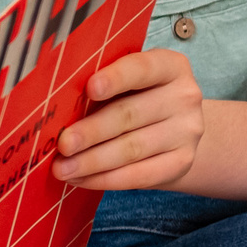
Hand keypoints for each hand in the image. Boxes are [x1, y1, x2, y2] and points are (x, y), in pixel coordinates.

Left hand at [55, 49, 204, 190]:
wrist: (174, 128)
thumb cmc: (136, 97)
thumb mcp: (125, 82)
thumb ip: (100, 86)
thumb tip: (58, 106)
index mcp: (170, 66)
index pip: (142, 68)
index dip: (116, 78)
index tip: (90, 88)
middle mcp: (184, 96)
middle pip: (130, 114)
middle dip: (91, 131)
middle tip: (62, 144)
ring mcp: (187, 131)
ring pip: (132, 149)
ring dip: (91, 161)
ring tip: (62, 168)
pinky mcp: (182, 162)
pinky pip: (139, 175)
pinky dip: (105, 180)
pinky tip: (80, 180)